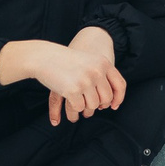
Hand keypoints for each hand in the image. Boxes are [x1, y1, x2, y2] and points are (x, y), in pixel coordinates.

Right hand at [0, 32, 127, 124]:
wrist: (45, 56)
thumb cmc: (66, 61)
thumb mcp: (89, 62)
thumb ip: (101, 76)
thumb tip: (111, 103)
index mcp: (103, 63)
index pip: (120, 85)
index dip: (118, 98)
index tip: (113, 106)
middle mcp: (97, 71)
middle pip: (106, 98)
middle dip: (98, 105)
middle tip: (90, 107)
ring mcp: (85, 80)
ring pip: (93, 105)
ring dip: (85, 109)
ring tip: (79, 106)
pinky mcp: (73, 90)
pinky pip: (79, 107)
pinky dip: (74, 109)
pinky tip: (70, 103)